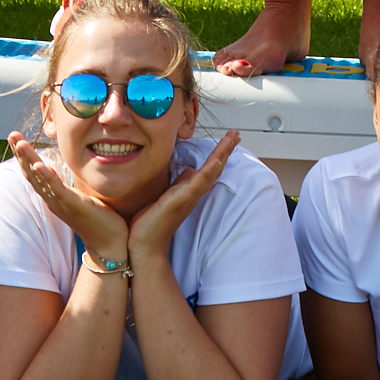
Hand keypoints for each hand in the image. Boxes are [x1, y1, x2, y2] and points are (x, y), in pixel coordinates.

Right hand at [6, 132, 132, 266]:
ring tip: (19, 143)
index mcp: (54, 196)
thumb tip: (73, 166)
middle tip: (11, 134)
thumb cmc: (98, 218)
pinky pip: (57, 190)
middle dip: (21, 153)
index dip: (24, 155)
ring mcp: (61, 203)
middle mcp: (53, 199)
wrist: (110, 243)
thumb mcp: (81, 196)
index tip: (16, 137)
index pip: (34, 172)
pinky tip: (39, 164)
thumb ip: (72, 183)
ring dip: (28, 160)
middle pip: (31, 173)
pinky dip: (46, 176)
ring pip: (40, 179)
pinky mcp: (73, 206)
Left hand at [125, 128, 239, 260]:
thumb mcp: (164, 196)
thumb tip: (187, 170)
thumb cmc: (150, 223)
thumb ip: (177, 184)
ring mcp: (188, 197)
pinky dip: (209, 171)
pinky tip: (217, 160)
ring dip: (222, 154)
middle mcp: (192, 194)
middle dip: (226, 150)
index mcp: (188, 192)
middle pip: (215, 168)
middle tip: (236, 134)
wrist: (144, 246)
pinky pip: (199, 183)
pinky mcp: (181, 201)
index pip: (208, 169)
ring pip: (211, 172)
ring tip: (232, 139)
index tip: (228, 139)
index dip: (219, 153)